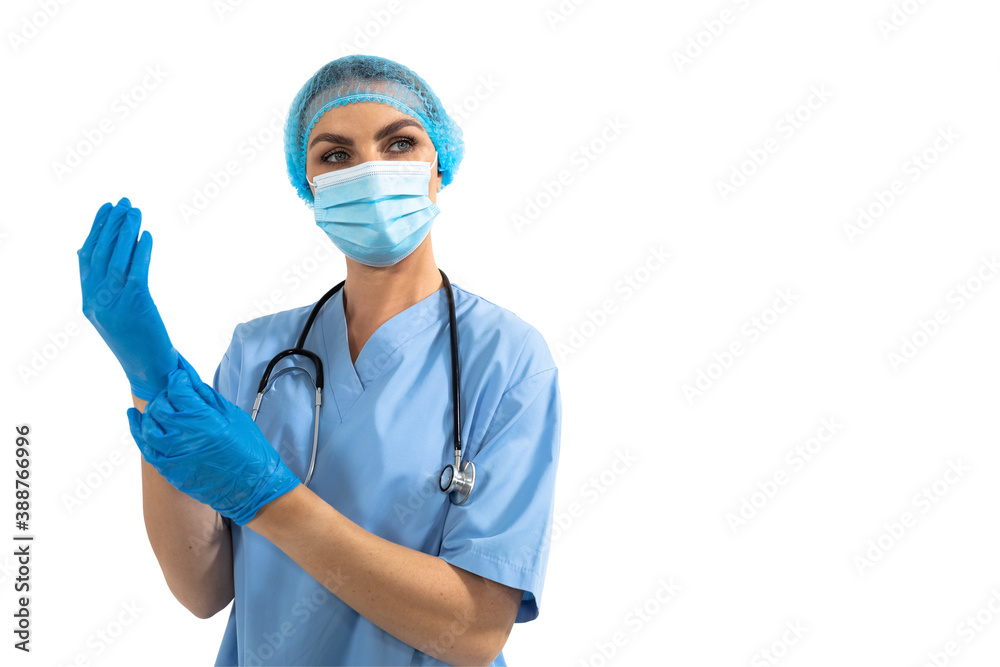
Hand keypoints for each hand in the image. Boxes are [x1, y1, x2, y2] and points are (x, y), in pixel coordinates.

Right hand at [78, 197, 179, 399]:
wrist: (149, 370)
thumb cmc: (138, 341)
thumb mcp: (114, 313)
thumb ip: (109, 288)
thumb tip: (119, 253)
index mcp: (87, 301)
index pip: (86, 257)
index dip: (96, 230)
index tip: (106, 208)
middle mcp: (96, 300)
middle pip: (101, 253)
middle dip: (111, 224)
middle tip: (124, 202)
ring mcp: (113, 303)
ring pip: (117, 259)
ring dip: (126, 232)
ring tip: (135, 211)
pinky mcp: (135, 306)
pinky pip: (136, 271)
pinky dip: (140, 251)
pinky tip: (147, 236)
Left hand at [126, 364, 301, 524]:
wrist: (252, 487)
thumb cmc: (249, 451)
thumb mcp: (234, 417)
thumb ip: (209, 398)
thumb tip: (191, 382)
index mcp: (204, 421)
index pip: (178, 391)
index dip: (178, 379)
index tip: (180, 376)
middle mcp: (184, 438)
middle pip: (160, 407)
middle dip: (165, 395)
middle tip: (173, 392)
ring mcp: (174, 456)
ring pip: (147, 427)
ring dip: (151, 412)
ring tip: (158, 405)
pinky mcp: (169, 470)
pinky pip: (146, 448)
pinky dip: (139, 432)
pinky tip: (137, 420)